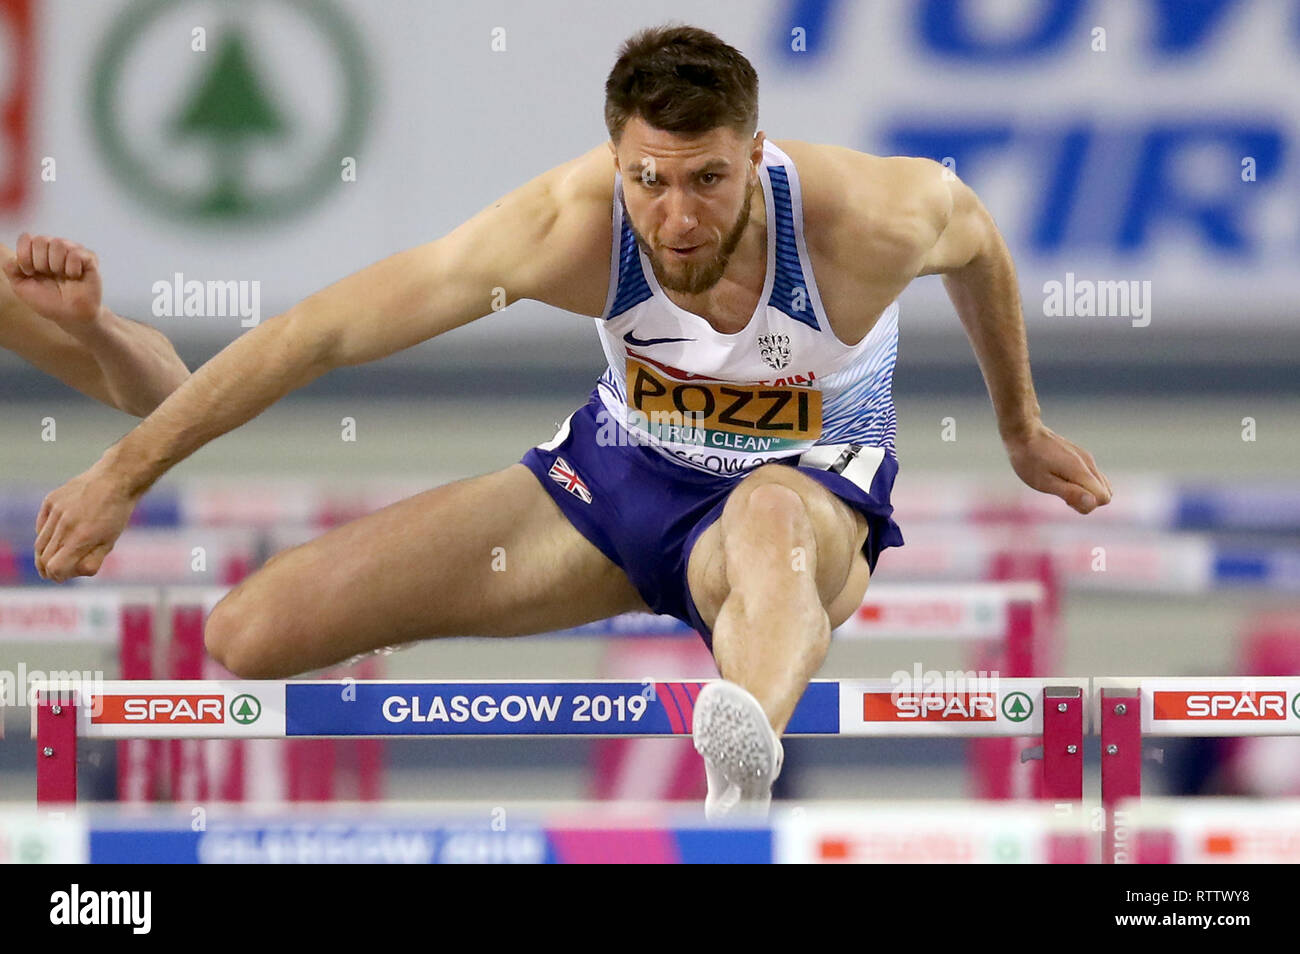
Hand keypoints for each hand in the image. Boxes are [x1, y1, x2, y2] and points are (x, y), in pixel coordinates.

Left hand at [3, 233, 103, 335]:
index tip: (30, 273)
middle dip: (41, 263)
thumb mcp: (20, 286)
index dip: (24, 255)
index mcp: (38, 252)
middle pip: (41, 240)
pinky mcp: (89, 259)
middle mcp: (55, 248)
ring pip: (59, 243)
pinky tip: (75, 276)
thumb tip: (15, 255)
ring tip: (63, 277)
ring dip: (57, 266)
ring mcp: (73, 251)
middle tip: (49, 276)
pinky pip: (76, 254)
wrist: (70, 316)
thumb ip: (10, 268)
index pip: (26, 238)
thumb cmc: (48, 301)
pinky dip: (72, 269)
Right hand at [35, 457, 137, 581]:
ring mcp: (55, 511)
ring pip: (40, 543)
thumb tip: (69, 573)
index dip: (58, 576)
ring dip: (46, 554)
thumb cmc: (115, 514)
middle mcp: (65, 524)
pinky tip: (59, 535)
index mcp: (82, 537)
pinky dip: (46, 535)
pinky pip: (41, 526)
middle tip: (57, 571)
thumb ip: (90, 561)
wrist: (115, 480)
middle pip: (44, 558)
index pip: (55, 568)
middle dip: (49, 569)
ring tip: (58, 555)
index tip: (63, 576)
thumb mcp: (109, 542)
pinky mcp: (50, 501)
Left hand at [1003, 422, 1112, 514]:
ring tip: (1060, 484)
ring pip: (1100, 485)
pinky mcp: (1082, 456)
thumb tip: (1093, 504)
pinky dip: (1082, 483)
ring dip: (1084, 492)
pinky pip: (1092, 477)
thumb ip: (1070, 493)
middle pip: (1105, 493)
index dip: (1086, 505)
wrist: (1024, 434)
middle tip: (1061, 490)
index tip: (1065, 498)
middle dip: (1087, 500)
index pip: (1104, 498)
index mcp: (1082, 471)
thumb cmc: (1030, 461)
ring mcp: (1087, 458)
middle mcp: (1089, 463)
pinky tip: (1061, 477)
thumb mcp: (1045, 482)